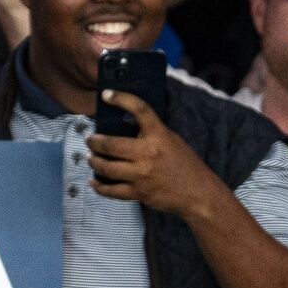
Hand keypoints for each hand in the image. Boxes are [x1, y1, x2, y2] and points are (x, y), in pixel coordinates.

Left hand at [86, 91, 223, 217]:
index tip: (106, 94)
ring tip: (90, 158)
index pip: (139, 109)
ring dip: (94, 162)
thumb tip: (127, 125)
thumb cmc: (185, 164)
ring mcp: (141, 175)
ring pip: (106, 168)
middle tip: (90, 140)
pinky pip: (111, 191)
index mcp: (158, 135)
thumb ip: (151, 133)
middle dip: (94, 142)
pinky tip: (94, 182)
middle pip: (110, 145)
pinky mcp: (138, 193)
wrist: (197, 192)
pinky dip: (99, 187)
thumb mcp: (171, 140)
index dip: (121, 98)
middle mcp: (147, 153)